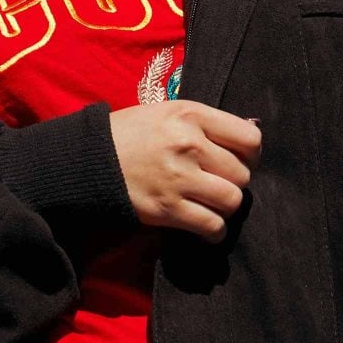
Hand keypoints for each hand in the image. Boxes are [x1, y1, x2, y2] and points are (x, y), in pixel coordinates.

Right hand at [109, 100, 261, 243]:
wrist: (91, 159)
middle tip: (218, 181)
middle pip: (242, 173)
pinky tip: (205, 224)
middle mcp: (188, 144)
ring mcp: (179, 178)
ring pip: (232, 200)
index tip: (239, 159)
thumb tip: (251, 134)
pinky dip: (214, 230)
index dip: (250, 153)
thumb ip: (206, 123)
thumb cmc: (132, 132)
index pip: (249, 138)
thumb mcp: (169, 112)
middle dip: (234, 180)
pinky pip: (212, 226)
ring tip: (210, 201)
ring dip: (225, 205)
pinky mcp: (168, 209)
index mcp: (190, 114)